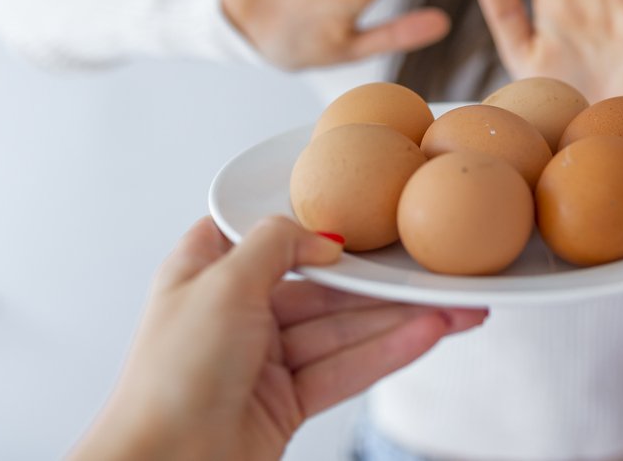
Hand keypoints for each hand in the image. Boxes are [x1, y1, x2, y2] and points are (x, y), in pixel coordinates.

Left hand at [69, 216, 486, 460]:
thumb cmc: (169, 380)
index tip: (369, 218)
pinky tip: (425, 335)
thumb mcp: (221, 283)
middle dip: (379, 284)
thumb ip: (274, 244)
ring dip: (397, 321)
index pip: (267, 235)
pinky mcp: (284, 403)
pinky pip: (343, 369)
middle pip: (320, 288)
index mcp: (204, 271)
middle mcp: (233, 312)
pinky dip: (386, 353)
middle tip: (433, 274)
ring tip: (453, 309)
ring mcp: (261, 360)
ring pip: (340, 331)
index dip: (316, 227)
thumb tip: (319, 235)